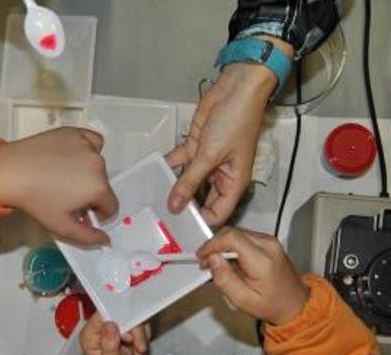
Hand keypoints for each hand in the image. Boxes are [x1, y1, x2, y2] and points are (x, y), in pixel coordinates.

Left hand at [0, 127, 117, 245]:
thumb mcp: (61, 226)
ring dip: (87, 172)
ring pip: (97, 164)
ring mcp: (87, 146)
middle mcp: (98, 164)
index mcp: (98, 188)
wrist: (10, 172)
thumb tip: (105, 240)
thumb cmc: (35, 199)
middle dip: (90, 193)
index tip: (80, 211)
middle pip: (103, 185)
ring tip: (62, 176)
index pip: (111, 206)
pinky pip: (91, 142)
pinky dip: (86, 149)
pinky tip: (70, 157)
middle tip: (66, 195)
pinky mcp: (76, 132)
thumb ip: (88, 237)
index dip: (96, 213)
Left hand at [80, 313, 150, 354]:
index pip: (103, 314)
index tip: (128, 334)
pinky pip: (141, 323)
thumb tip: (110, 325)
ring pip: (134, 318)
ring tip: (138, 350)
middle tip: (135, 344)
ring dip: (140, 335)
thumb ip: (109, 345)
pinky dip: (144, 336)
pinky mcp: (129, 328)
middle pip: (121, 314)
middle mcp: (102, 328)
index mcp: (90, 334)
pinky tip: (139, 348)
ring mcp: (116, 327)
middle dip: (133, 330)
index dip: (118, 320)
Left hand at [166, 63, 275, 225]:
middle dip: (184, 208)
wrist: (237, 88)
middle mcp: (221, 176)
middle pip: (201, 200)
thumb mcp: (209, 156)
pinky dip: (169, 165)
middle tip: (161, 219)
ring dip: (173, 186)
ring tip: (154, 199)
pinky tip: (154, 171)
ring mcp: (208, 161)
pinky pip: (181, 161)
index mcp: (234, 183)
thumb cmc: (236, 121)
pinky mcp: (197, 146)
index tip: (181, 230)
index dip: (201, 223)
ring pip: (188, 181)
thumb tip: (176, 206)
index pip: (217, 213)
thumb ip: (189, 181)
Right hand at [197, 227, 307, 324]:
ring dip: (222, 245)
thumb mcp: (243, 300)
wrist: (295, 304)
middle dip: (214, 245)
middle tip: (206, 262)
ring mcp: (270, 241)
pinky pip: (244, 236)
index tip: (202, 257)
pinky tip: (228, 260)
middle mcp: (268, 245)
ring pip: (237, 233)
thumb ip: (225, 279)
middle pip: (232, 232)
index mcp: (262, 260)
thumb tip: (212, 259)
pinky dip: (232, 245)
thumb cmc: (271, 305)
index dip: (212, 244)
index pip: (231, 238)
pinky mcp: (269, 241)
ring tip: (215, 262)